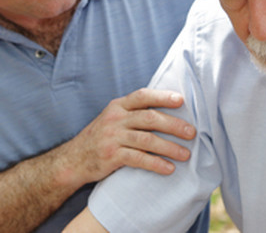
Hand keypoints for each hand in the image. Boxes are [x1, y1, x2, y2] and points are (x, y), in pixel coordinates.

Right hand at [59, 88, 195, 186]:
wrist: (73, 160)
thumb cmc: (101, 137)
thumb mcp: (114, 118)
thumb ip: (135, 113)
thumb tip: (169, 110)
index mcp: (118, 106)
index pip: (143, 96)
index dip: (162, 96)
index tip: (181, 100)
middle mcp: (116, 119)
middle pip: (150, 118)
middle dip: (174, 125)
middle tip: (192, 133)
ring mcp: (112, 137)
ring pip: (147, 139)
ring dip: (170, 147)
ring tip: (186, 154)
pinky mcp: (111, 156)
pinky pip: (138, 159)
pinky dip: (156, 163)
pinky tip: (169, 168)